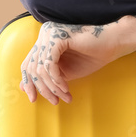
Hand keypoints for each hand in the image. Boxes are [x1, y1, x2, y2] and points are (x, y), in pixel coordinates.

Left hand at [18, 8, 135, 103]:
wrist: (113, 44)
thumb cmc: (91, 56)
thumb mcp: (64, 72)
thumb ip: (46, 78)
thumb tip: (23, 88)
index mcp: (44, 41)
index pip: (27, 64)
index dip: (28, 83)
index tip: (33, 99)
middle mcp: (44, 34)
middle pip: (31, 67)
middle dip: (42, 88)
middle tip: (54, 101)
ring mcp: (50, 34)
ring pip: (40, 68)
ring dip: (52, 87)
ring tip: (64, 95)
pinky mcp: (58, 37)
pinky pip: (49, 64)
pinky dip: (56, 79)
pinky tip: (66, 87)